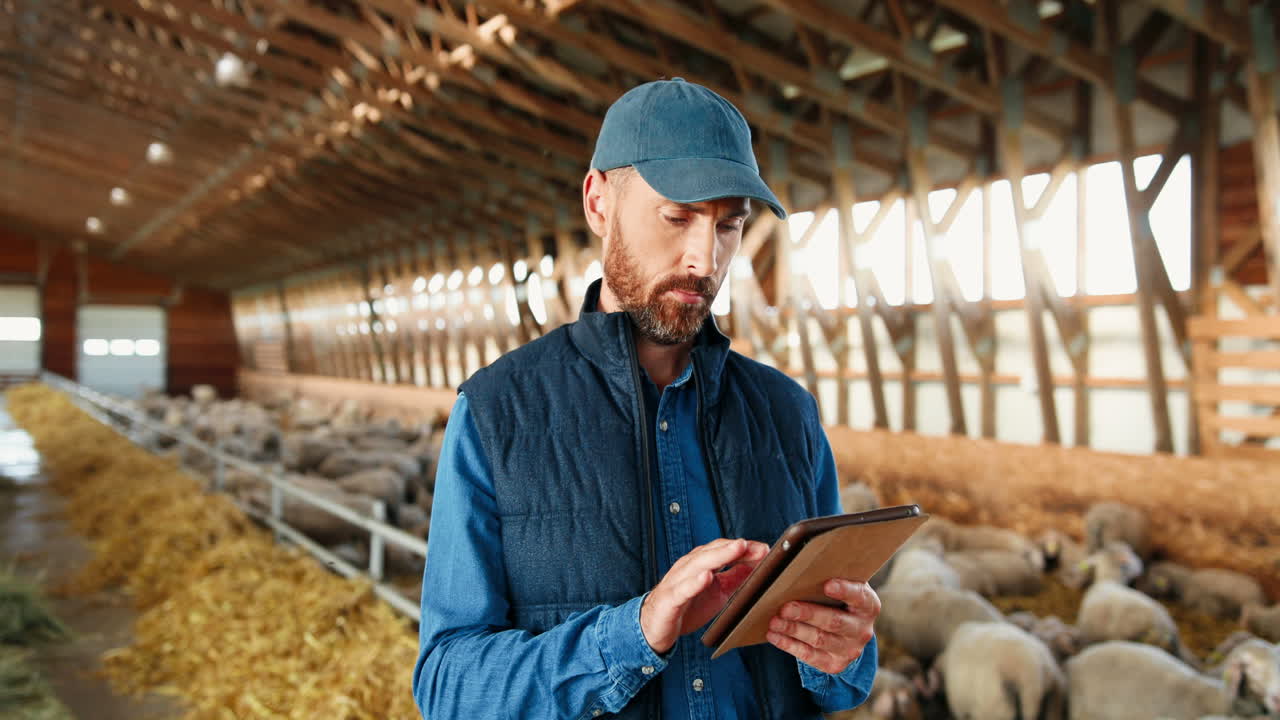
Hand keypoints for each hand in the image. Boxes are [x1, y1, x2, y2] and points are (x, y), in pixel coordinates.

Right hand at [640, 537, 769, 654]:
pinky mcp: (670, 599)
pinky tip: (706, 577)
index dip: (744, 548)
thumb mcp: (718, 592)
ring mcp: (678, 581)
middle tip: (756, 546)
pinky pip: (683, 589)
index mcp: (701, 564)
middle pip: (712, 551)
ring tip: (738, 549)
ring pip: (698, 564)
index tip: (766, 549)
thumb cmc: (687, 606)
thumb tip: (759, 566)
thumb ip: (736, 578)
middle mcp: (689, 567)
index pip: (723, 549)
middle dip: (735, 547)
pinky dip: (694, 582)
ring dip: (719, 555)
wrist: (654, 626)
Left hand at [765, 579, 879, 674]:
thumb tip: (796, 557)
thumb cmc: (836, 599)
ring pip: (819, 640)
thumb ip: (826, 574)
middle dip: (808, 614)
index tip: (827, 585)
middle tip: (785, 607)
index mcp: (868, 605)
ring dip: (793, 630)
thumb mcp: (840, 585)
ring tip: (774, 621)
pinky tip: (774, 636)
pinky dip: (789, 645)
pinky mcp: (834, 664)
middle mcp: (862, 629)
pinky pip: (809, 656)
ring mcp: (849, 649)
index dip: (844, 591)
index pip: (859, 596)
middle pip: (834, 622)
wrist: (845, 634)